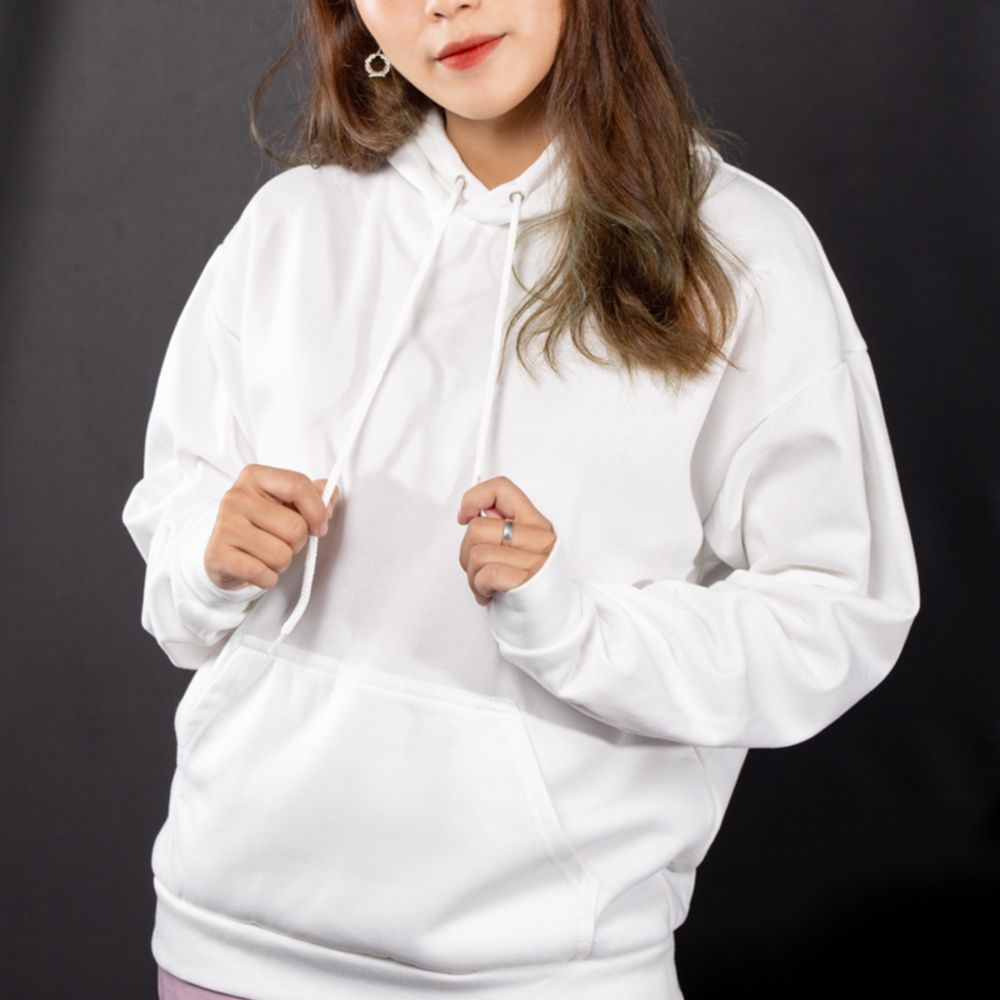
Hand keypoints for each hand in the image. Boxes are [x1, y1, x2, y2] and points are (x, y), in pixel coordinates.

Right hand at [204, 464, 338, 590]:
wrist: (224, 551)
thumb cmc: (261, 524)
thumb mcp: (287, 502)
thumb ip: (315, 495)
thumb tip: (329, 496)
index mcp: (255, 477)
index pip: (299, 485)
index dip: (318, 511)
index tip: (319, 526)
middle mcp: (236, 497)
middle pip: (295, 527)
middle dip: (298, 542)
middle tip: (283, 541)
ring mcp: (224, 525)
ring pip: (281, 555)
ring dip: (282, 562)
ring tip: (267, 554)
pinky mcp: (217, 554)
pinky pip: (262, 574)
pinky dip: (268, 578)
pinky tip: (258, 567)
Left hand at [457, 476, 555, 606]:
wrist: (551, 623)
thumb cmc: (530, 586)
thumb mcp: (520, 549)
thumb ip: (500, 526)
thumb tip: (475, 512)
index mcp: (536, 523)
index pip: (501, 489)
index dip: (474, 498)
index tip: (465, 516)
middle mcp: (540, 538)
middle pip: (478, 528)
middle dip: (466, 552)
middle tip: (478, 568)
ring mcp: (535, 560)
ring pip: (477, 553)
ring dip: (472, 575)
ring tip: (486, 584)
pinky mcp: (526, 582)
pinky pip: (486, 573)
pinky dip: (479, 587)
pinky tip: (490, 593)